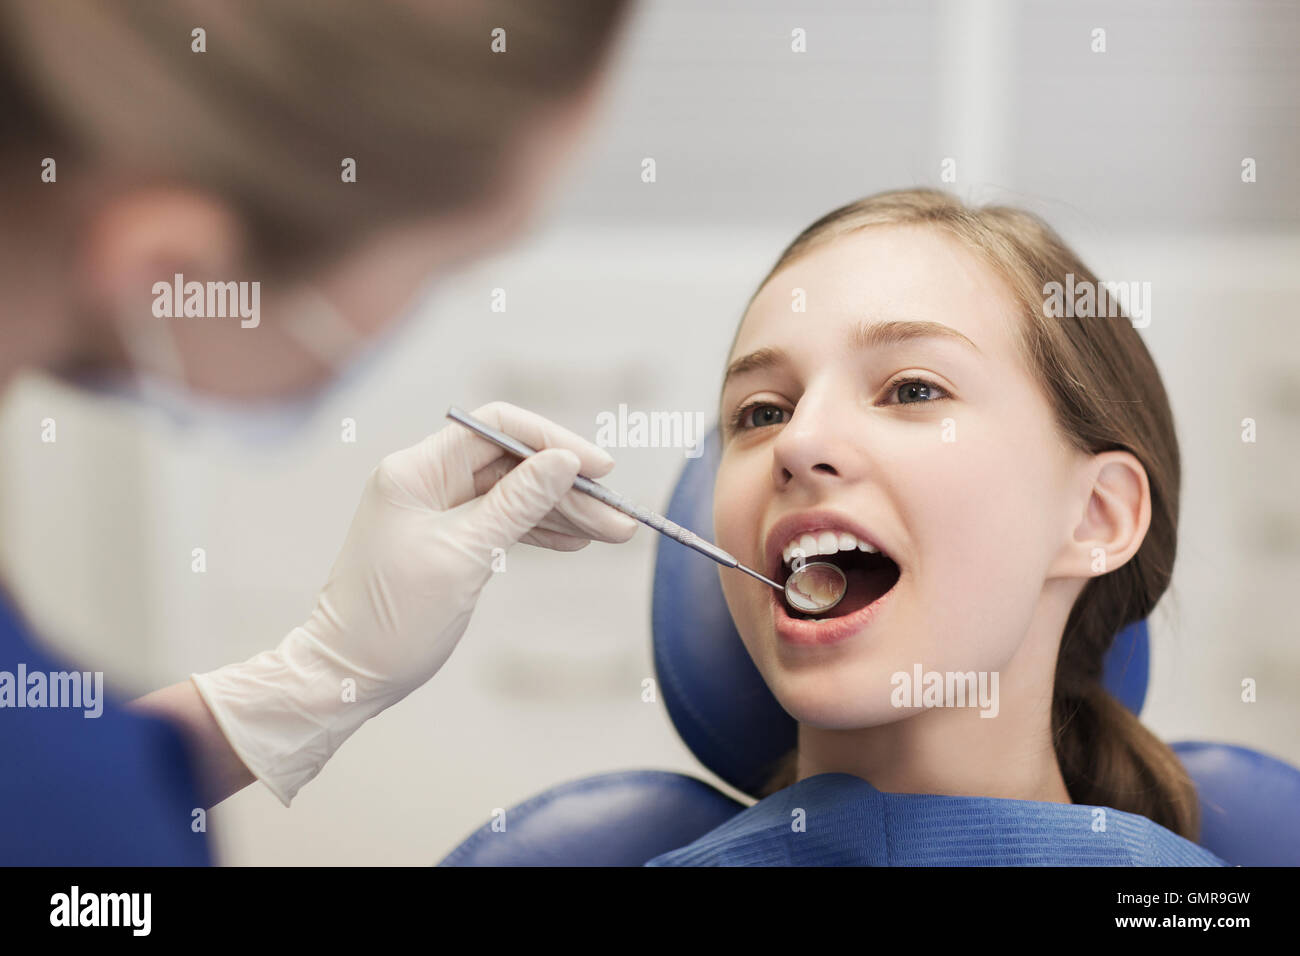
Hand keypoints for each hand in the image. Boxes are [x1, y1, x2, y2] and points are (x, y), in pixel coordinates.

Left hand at [191, 402, 636, 804]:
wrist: (347, 676)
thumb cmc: (392, 619)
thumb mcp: (464, 557)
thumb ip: (517, 504)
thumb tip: (564, 460)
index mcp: (416, 471)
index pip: (497, 428)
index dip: (553, 441)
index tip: (600, 467)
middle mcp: (425, 481)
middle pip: (513, 465)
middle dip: (569, 488)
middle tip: (619, 517)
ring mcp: (436, 510)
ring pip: (514, 496)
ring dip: (564, 513)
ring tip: (614, 533)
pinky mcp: (446, 540)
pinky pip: (503, 522)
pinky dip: (539, 531)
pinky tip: (577, 541)